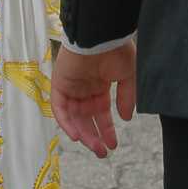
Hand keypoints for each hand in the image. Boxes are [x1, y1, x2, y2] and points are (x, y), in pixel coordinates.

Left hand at [50, 41, 135, 157]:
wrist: (101, 35)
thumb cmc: (116, 50)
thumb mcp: (128, 76)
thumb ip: (126, 97)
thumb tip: (125, 118)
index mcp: (99, 86)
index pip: (100, 113)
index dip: (106, 129)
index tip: (113, 145)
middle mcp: (83, 88)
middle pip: (85, 119)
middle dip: (94, 137)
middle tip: (102, 153)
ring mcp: (70, 86)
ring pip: (73, 117)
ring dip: (83, 134)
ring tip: (95, 148)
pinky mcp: (59, 84)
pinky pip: (60, 108)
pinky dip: (66, 123)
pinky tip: (77, 136)